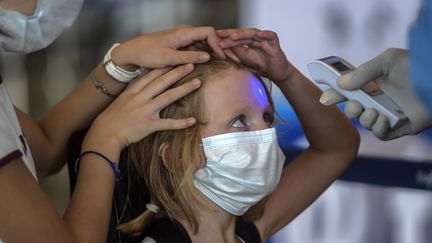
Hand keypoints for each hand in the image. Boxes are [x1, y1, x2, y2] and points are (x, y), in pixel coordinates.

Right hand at [84, 64, 199, 150]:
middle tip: (191, 64)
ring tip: (197, 82)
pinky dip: (180, 123)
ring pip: (168, 97)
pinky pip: (167, 123)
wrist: (105, 133)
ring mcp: (146, 110)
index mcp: (134, 91)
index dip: (165, 66)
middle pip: (162, 82)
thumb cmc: (113, 117)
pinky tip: (192, 120)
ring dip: (184, 89)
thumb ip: (135, 92)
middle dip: (178, 72)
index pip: (152, 75)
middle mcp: (141, 98)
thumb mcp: (123, 99)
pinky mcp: (149, 125)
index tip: (176, 58)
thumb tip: (146, 85)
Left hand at [110, 26, 225, 69]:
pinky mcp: (181, 46)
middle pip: (209, 37)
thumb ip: (188, 57)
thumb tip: (207, 56)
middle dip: (221, 47)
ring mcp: (183, 39)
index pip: (208, 32)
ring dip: (215, 51)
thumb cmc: (147, 53)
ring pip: (205, 43)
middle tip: (232, 60)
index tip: (222, 57)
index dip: (218, 44)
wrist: (133, 51)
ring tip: (225, 63)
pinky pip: (198, 48)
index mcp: (183, 33)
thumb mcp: (168, 58)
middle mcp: (185, 34)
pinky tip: (212, 63)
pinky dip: (206, 54)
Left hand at [217, 28, 290, 82]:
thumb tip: (221, 48)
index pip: (235, 36)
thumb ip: (235, 53)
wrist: (275, 73)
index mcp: (247, 41)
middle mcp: (255, 38)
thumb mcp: (244, 60)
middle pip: (242, 33)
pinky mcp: (274, 43)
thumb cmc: (260, 66)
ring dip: (243, 34)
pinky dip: (265, 35)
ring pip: (253, 33)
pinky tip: (258, 35)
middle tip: (219, 34)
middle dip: (230, 33)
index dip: (225, 36)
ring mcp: (265, 39)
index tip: (214, 37)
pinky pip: (270, 36)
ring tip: (233, 36)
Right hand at [320, 48, 431, 139]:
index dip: (335, 95)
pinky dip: (377, 128)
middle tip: (356, 105)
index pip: (349, 91)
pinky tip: (383, 119)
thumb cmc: (417, 67)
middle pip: (354, 109)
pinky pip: (381, 134)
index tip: (325, 99)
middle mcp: (379, 99)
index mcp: (374, 83)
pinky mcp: (399, 128)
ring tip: (373, 111)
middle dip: (350, 109)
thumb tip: (341, 84)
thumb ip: (362, 72)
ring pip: (365, 122)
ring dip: (364, 118)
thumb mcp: (387, 61)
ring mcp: (388, 114)